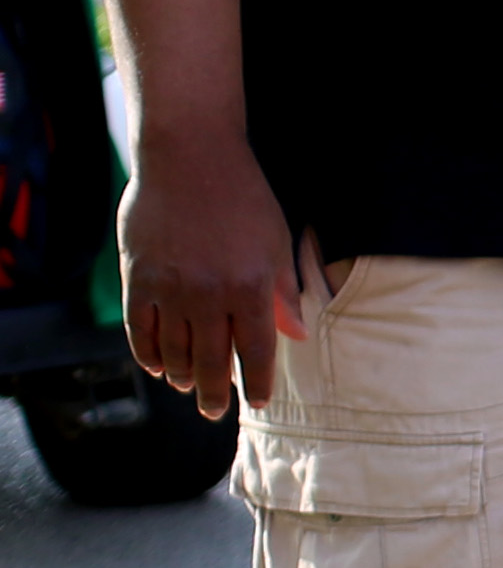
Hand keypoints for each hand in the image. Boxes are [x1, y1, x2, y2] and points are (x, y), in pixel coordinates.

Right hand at [118, 128, 309, 417]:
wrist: (189, 156)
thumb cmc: (243, 196)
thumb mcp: (277, 241)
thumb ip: (285, 291)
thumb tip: (299, 335)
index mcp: (252, 287)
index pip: (256, 351)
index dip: (257, 382)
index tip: (258, 402)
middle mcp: (210, 294)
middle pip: (212, 360)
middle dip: (215, 393)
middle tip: (214, 412)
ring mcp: (169, 288)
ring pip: (173, 351)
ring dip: (181, 376)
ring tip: (188, 389)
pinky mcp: (137, 277)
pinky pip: (139, 330)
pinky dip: (147, 354)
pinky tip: (157, 367)